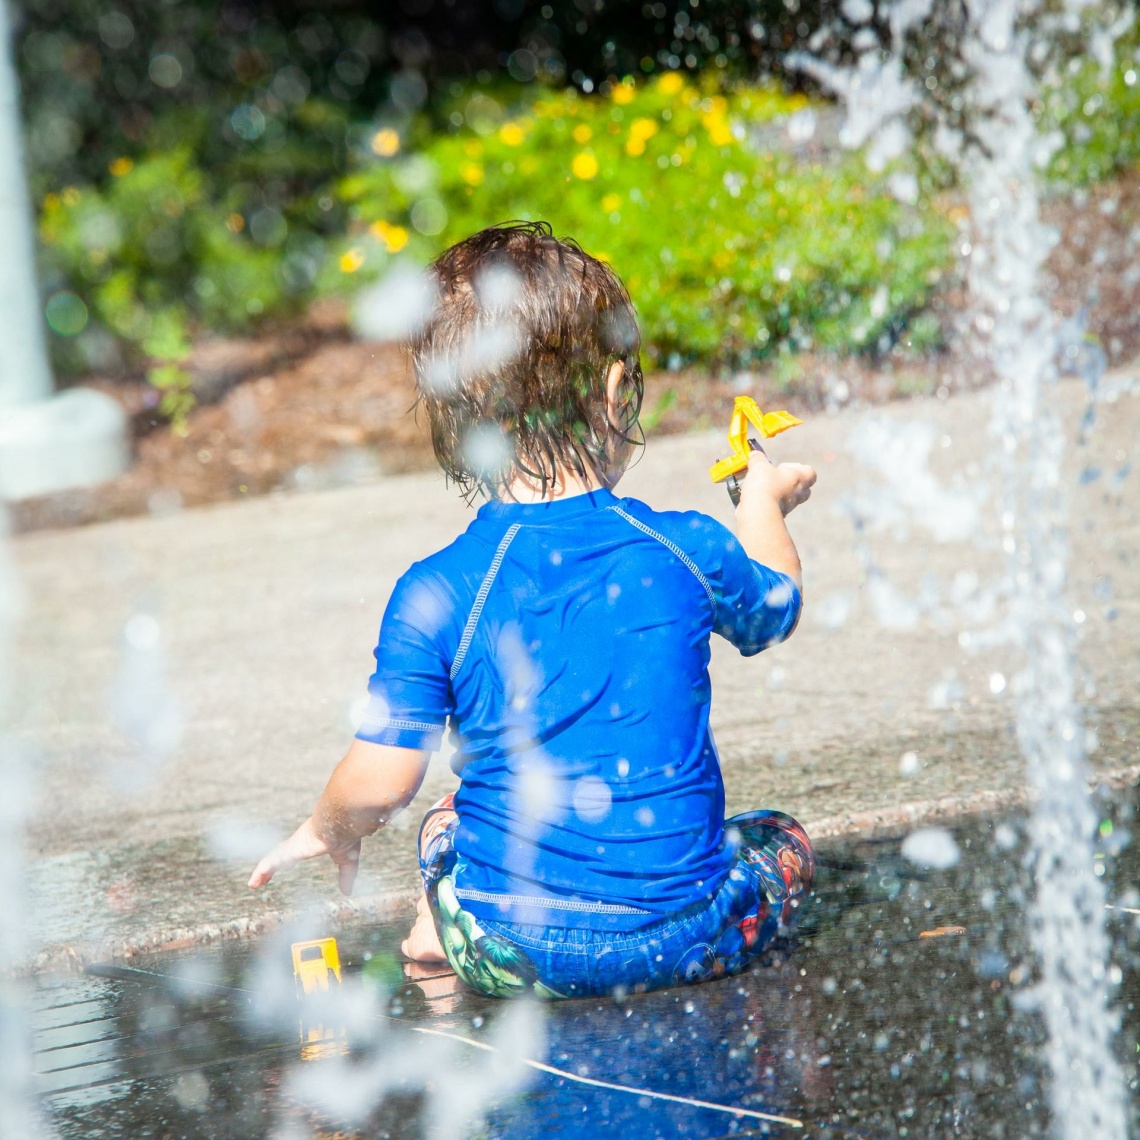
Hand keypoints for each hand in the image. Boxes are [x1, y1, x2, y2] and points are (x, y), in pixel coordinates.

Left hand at [248, 815, 362, 895]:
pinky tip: (255, 881)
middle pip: (281, 856)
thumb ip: (346, 875)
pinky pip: (271, 862)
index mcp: (311, 843)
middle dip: (270, 868)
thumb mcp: (347, 859)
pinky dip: (263, 871)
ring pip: (273, 860)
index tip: (285, 867)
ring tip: (253, 884)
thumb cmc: (345, 834)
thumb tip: (348, 892)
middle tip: (262, 879)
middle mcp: (299, 843)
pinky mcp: (289, 849)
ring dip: (263, 871)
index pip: (296, 853)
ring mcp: (293, 846)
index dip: (288, 861)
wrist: (341, 821)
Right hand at [739, 450, 815, 516]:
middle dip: (791, 483)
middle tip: (777, 479)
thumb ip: (758, 458)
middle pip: (803, 488)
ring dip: (779, 493)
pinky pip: (777, 508)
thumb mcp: (759, 465)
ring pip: (790, 499)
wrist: (758, 511)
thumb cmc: (765, 484)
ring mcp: (790, 507)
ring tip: (763, 488)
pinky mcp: (779, 516)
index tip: (783, 467)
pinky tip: (757, 499)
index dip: (798, 468)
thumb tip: (755, 455)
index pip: (810, 472)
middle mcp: (799, 493)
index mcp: (800, 478)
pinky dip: (769, 504)